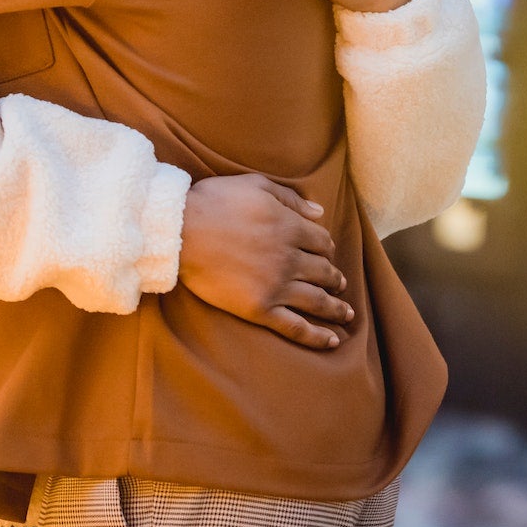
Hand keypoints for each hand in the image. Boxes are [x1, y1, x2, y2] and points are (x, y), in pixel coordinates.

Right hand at [178, 173, 351, 349]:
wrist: (180, 231)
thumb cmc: (214, 202)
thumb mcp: (255, 186)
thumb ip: (290, 198)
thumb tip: (320, 211)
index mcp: (291, 228)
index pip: (323, 242)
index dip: (328, 249)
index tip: (327, 254)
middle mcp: (290, 259)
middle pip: (324, 272)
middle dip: (335, 278)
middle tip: (339, 284)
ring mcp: (277, 286)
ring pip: (318, 301)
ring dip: (336, 308)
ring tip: (345, 313)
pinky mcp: (260, 309)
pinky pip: (296, 327)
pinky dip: (317, 336)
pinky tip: (332, 340)